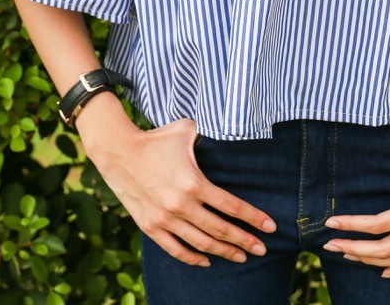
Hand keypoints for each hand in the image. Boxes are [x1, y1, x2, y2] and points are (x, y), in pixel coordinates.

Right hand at [80, 106, 276, 267]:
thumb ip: (211, 134)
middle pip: (220, 230)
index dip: (253, 218)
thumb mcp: (187, 131)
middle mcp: (180, 205)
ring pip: (201, 244)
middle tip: (262, 249)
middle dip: (245, 241)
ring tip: (242, 256)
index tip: (271, 227)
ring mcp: (164, 219)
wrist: (118, 151)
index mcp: (193, 183)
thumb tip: (236, 128)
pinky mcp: (150, 226)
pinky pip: (175, 250)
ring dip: (224, 252)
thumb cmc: (157, 139)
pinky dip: (193, 258)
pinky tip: (208, 260)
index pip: (232, 206)